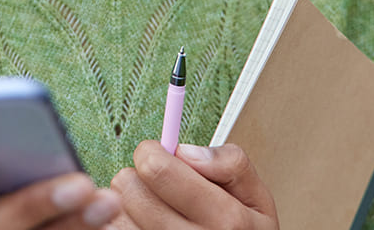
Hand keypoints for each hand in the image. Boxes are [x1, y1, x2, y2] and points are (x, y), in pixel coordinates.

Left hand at [108, 141, 277, 228]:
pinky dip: (124, 222)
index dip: (151, 152)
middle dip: (139, 177)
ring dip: (129, 204)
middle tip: (156, 185)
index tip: (157, 154)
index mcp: (224, 218)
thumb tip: (185, 152)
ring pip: (117, 213)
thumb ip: (230, 164)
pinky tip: (143, 223)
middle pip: (130, 189)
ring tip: (152, 209)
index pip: (158, 170)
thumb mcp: (256, 198)